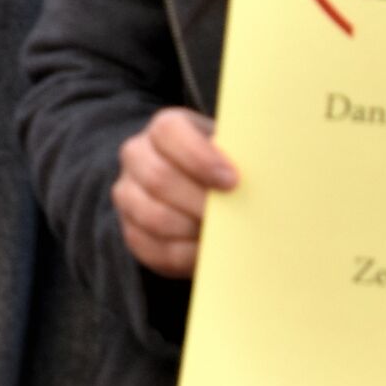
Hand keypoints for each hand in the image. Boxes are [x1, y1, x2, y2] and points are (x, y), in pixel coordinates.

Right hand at [112, 108, 238, 277]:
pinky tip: (207, 252)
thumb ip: (239, 157)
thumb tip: (257, 175)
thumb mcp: (232, 151)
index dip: (199, 157)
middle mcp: (137, 155)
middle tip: (231, 216)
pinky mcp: (131, 231)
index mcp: (164, 129)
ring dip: (192, 229)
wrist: (206, 191)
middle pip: (158, 178)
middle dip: (199, 201)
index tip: (233, 181)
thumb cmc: (226, 167)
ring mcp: (128, 194)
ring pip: (153, 216)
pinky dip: (184, 255)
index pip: (169, 133)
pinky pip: (153, 248)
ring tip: (221, 234)